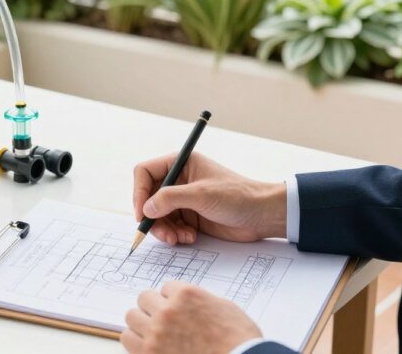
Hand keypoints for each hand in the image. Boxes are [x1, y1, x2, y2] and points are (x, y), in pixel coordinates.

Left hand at [122, 281, 261, 353]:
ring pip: (132, 316)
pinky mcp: (149, 353)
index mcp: (187, 295)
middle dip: (154, 308)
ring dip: (142, 323)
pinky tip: (149, 345)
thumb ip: (201, 300)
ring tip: (154, 333)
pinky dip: (136, 341)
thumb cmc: (239, 341)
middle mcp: (168, 310)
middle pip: (144, 298)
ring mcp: (156, 332)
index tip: (178, 310)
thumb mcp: (224, 309)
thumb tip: (189, 304)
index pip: (165, 288)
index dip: (172, 300)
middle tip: (164, 321)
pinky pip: (127, 338)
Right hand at [133, 151, 286, 244]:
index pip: (145, 172)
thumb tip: (146, 208)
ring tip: (178, 239)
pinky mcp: (190, 217)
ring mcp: (184, 199)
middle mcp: (179, 180)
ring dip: (164, 230)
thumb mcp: (202, 195)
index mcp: (181, 163)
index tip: (141, 213)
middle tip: (161, 233)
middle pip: (148, 198)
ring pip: (158, 216)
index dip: (139, 192)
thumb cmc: (237, 196)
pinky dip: (175, 235)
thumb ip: (170, 199)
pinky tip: (190, 238)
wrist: (262, 215)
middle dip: (152, 217)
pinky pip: (171, 227)